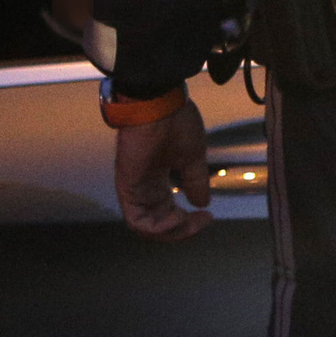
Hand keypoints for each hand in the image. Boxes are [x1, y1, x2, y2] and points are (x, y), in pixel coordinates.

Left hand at [114, 95, 213, 240]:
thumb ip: (195, 181)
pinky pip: (136, 221)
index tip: (208, 216)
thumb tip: (202, 203)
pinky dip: (157, 228)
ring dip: (170, 232)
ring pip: (146, 227)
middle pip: (158, 224)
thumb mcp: (192, 157)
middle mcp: (144, 187)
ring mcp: (134, 188)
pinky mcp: (127, 187)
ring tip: (187, 223)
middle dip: (182, 230)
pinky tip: (176, 218)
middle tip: (201, 222)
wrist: (158, 104)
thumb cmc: (173, 122)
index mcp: (157, 179)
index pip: (167, 212)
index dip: (188, 222)